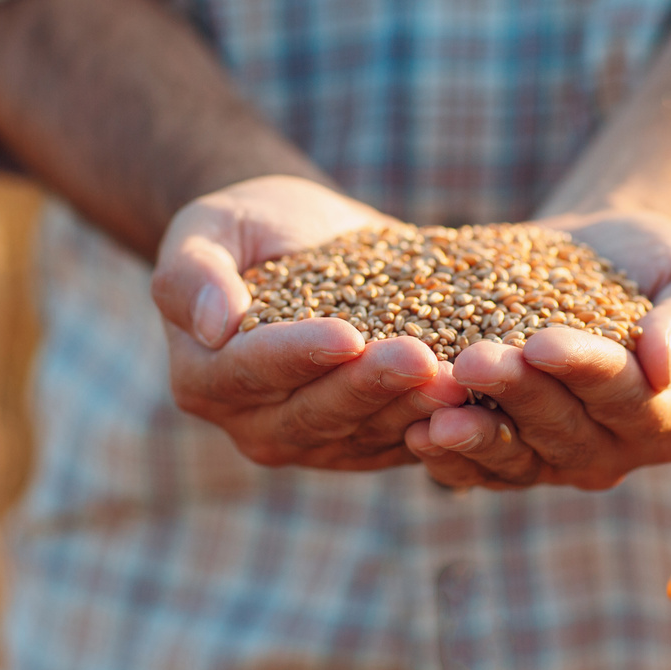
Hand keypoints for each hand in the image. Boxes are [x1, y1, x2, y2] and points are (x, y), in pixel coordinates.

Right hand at [152, 175, 466, 468]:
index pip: (254, 371)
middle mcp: (254, 423)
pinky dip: (440, 420)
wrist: (303, 238)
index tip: (347, 334)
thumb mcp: (207, 227)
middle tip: (421, 358)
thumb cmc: (248, 227)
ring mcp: (312, 441)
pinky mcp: (365, 441)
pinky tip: (479, 394)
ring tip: (460, 377)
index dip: (301, 355)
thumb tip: (214, 324)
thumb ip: (191, 272)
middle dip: (370, 386)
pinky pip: (403, 438)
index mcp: (204, 378)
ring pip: (367, 432)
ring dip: (414, 408)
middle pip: (316, 412)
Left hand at [403, 210, 670, 489]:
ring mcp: (559, 461)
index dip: (584, 371)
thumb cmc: (661, 266)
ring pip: (516, 457)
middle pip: (562, 429)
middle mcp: (616, 452)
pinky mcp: (511, 454)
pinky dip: (447, 457)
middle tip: (475, 361)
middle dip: (517, 395)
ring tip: (435, 412)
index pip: (626, 397)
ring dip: (474, 435)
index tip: (543, 341)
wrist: (602, 262)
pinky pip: (479, 467)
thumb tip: (661, 364)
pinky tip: (413, 432)